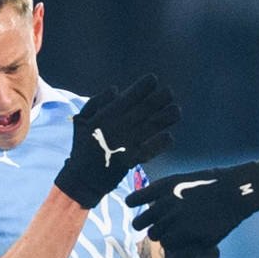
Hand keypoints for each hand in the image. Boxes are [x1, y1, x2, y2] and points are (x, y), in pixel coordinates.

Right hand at [54, 75, 178, 208]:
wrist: (82, 178)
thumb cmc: (82, 146)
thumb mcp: (81, 120)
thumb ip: (97, 102)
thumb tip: (116, 89)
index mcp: (106, 116)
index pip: (128, 97)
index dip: (142, 87)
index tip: (153, 79)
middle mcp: (118, 127)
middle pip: (143, 110)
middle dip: (158, 99)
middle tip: (170, 92)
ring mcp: (126, 144)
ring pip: (149, 128)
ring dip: (164, 119)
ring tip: (177, 110)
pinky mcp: (131, 160)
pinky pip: (148, 151)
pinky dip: (159, 144)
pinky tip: (169, 136)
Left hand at [125, 162, 258, 257]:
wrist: (234, 191)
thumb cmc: (212, 185)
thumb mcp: (183, 179)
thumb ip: (163, 192)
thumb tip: (147, 202)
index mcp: (163, 186)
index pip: (133, 200)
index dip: (136, 205)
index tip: (141, 208)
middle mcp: (165, 202)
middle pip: (139, 223)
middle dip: (148, 226)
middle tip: (160, 228)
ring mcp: (175, 218)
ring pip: (155, 236)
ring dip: (163, 236)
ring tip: (177, 233)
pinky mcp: (186, 233)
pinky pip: (170, 245)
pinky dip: (176, 244)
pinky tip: (187, 239)